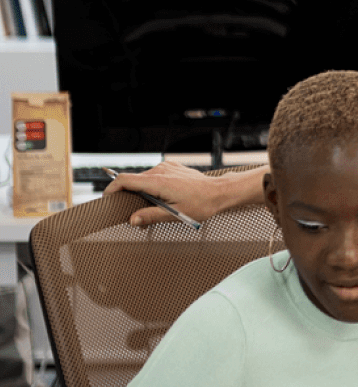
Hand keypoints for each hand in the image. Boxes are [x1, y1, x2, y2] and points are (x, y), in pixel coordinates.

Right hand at [104, 161, 230, 226]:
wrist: (220, 192)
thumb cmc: (202, 204)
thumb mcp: (176, 214)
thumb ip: (151, 216)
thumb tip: (132, 219)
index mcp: (158, 181)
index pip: (124, 180)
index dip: (111, 189)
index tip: (107, 200)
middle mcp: (160, 170)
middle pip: (133, 182)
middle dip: (130, 198)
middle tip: (137, 217)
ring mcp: (166, 167)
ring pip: (144, 180)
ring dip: (143, 194)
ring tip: (154, 209)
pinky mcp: (171, 167)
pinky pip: (155, 177)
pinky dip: (153, 188)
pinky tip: (164, 199)